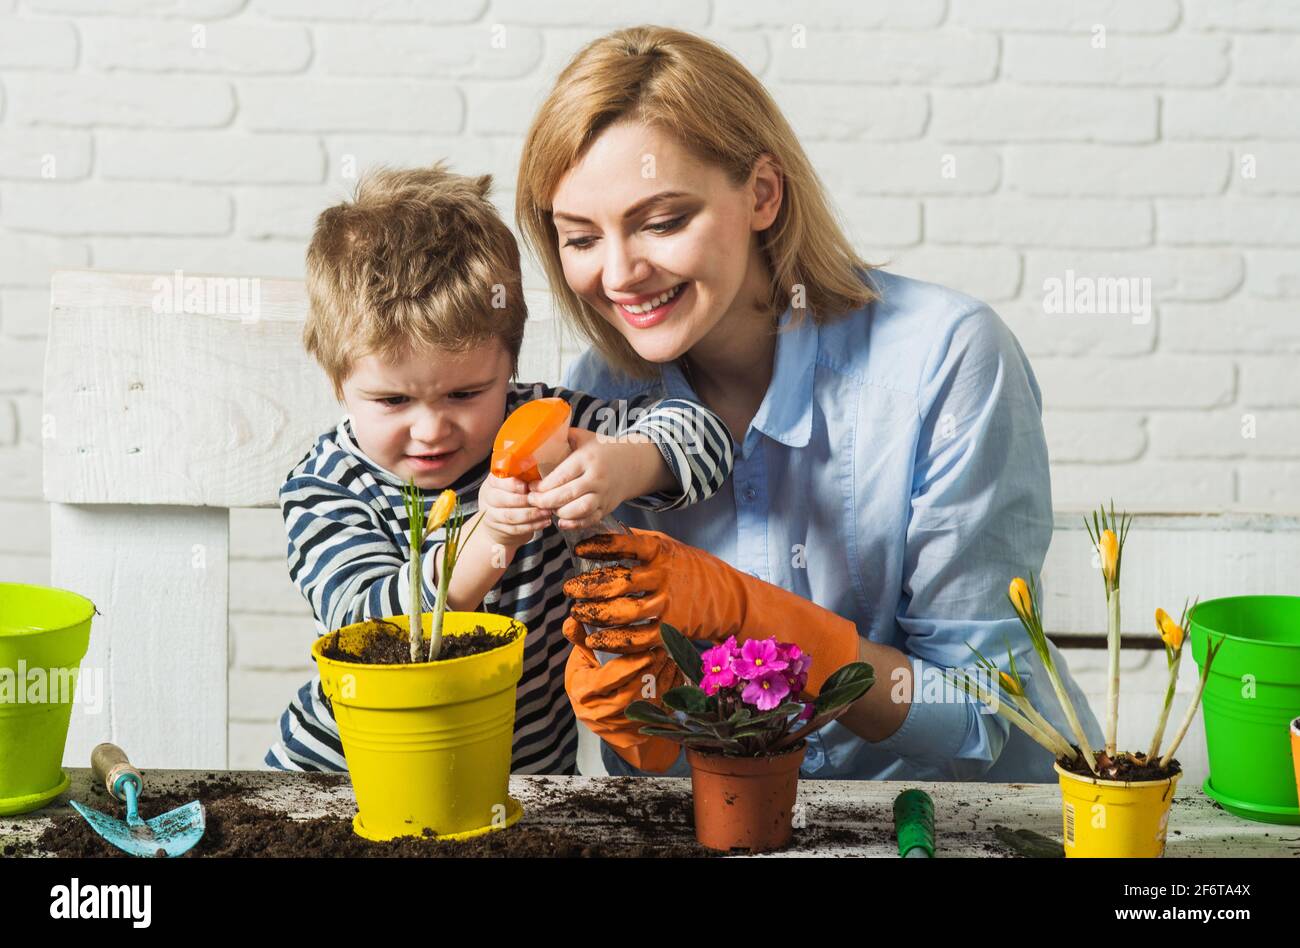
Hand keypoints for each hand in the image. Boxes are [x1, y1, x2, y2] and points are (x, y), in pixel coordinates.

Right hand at [475, 473, 550, 550]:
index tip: (527, 486)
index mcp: (493, 481)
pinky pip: (515, 528)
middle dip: (525, 501)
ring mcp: (491, 514)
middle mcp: (488, 497)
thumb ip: (526, 478)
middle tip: (542, 500)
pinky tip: (544, 522)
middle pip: (502, 499)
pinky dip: (532, 526)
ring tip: (547, 512)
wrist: (502, 516)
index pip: (497, 481)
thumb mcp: (518, 481)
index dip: (512, 484)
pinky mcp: (498, 529)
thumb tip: (542, 479)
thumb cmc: (515, 493)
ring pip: (510, 516)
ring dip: (531, 514)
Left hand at [525, 427, 657, 530]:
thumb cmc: (604, 450)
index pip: (562, 475)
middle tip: (532, 500)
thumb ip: (564, 435)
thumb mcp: (586, 437)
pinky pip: (590, 520)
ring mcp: (603, 495)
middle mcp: (597, 478)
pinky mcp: (607, 507)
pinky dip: (574, 524)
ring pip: (579, 510)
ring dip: (559, 513)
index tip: (531, 487)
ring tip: (548, 509)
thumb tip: (539, 433)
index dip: (543, 485)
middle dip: (545, 501)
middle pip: (567, 494)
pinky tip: (562, 521)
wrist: (633, 463)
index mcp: (588, 459)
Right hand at [562, 616, 682, 772]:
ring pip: (645, 706)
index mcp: (581, 691)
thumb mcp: (582, 656)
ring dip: (662, 682)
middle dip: (650, 672)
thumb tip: (572, 619)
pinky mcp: (633, 735)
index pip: (606, 680)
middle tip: (661, 652)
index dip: (629, 666)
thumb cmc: (591, 674)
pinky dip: (668, 695)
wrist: (599, 709)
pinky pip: (657, 716)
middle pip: (629, 695)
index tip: (648, 652)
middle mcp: (596, 714)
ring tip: (668, 661)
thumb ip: (580, 638)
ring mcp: (615, 728)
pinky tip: (672, 677)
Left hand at [563, 528, 860, 696]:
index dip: (598, 547)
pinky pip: (636, 638)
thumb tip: (605, 537)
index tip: (578, 549)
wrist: (731, 599)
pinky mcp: (671, 630)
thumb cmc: (695, 569)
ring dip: (594, 613)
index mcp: (663, 551)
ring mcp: (668, 605)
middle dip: (587, 586)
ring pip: (622, 611)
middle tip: (569, 588)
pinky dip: (611, 640)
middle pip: (617, 582)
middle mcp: (665, 577)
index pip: (625, 545)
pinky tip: (594, 638)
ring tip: (577, 612)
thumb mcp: (672, 547)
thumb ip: (642, 543)